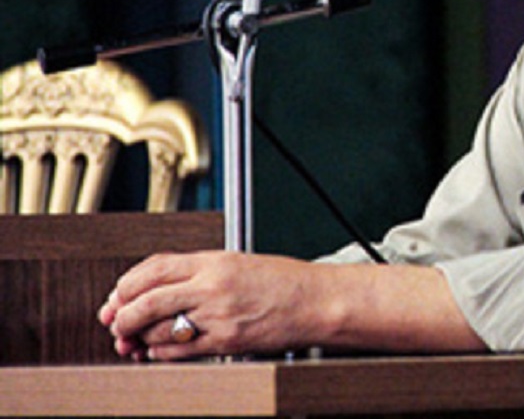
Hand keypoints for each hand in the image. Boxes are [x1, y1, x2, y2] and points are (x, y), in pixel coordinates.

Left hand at [98, 250, 486, 360]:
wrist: (318, 301)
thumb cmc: (284, 281)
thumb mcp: (239, 263)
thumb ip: (200, 272)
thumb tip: (159, 287)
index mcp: (215, 260)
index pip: (154, 268)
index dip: (127, 284)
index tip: (118, 296)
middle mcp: (213, 285)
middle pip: (147, 299)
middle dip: (122, 315)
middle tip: (115, 323)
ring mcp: (219, 315)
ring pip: (158, 327)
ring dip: (139, 336)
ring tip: (135, 340)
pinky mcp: (227, 341)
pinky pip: (180, 350)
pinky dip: (161, 353)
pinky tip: (159, 351)